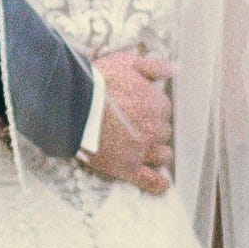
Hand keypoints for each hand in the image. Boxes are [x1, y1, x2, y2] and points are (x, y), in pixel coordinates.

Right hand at [86, 47, 176, 193]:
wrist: (72, 106)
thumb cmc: (97, 82)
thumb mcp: (126, 62)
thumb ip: (154, 66)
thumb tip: (176, 69)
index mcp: (156, 103)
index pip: (164, 108)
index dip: (151, 108)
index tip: (138, 108)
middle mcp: (154, 128)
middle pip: (163, 131)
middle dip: (153, 128)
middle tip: (134, 126)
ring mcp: (142, 150)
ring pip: (162, 155)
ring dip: (157, 152)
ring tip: (144, 149)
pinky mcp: (128, 169)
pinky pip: (150, 181)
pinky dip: (158, 184)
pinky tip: (161, 184)